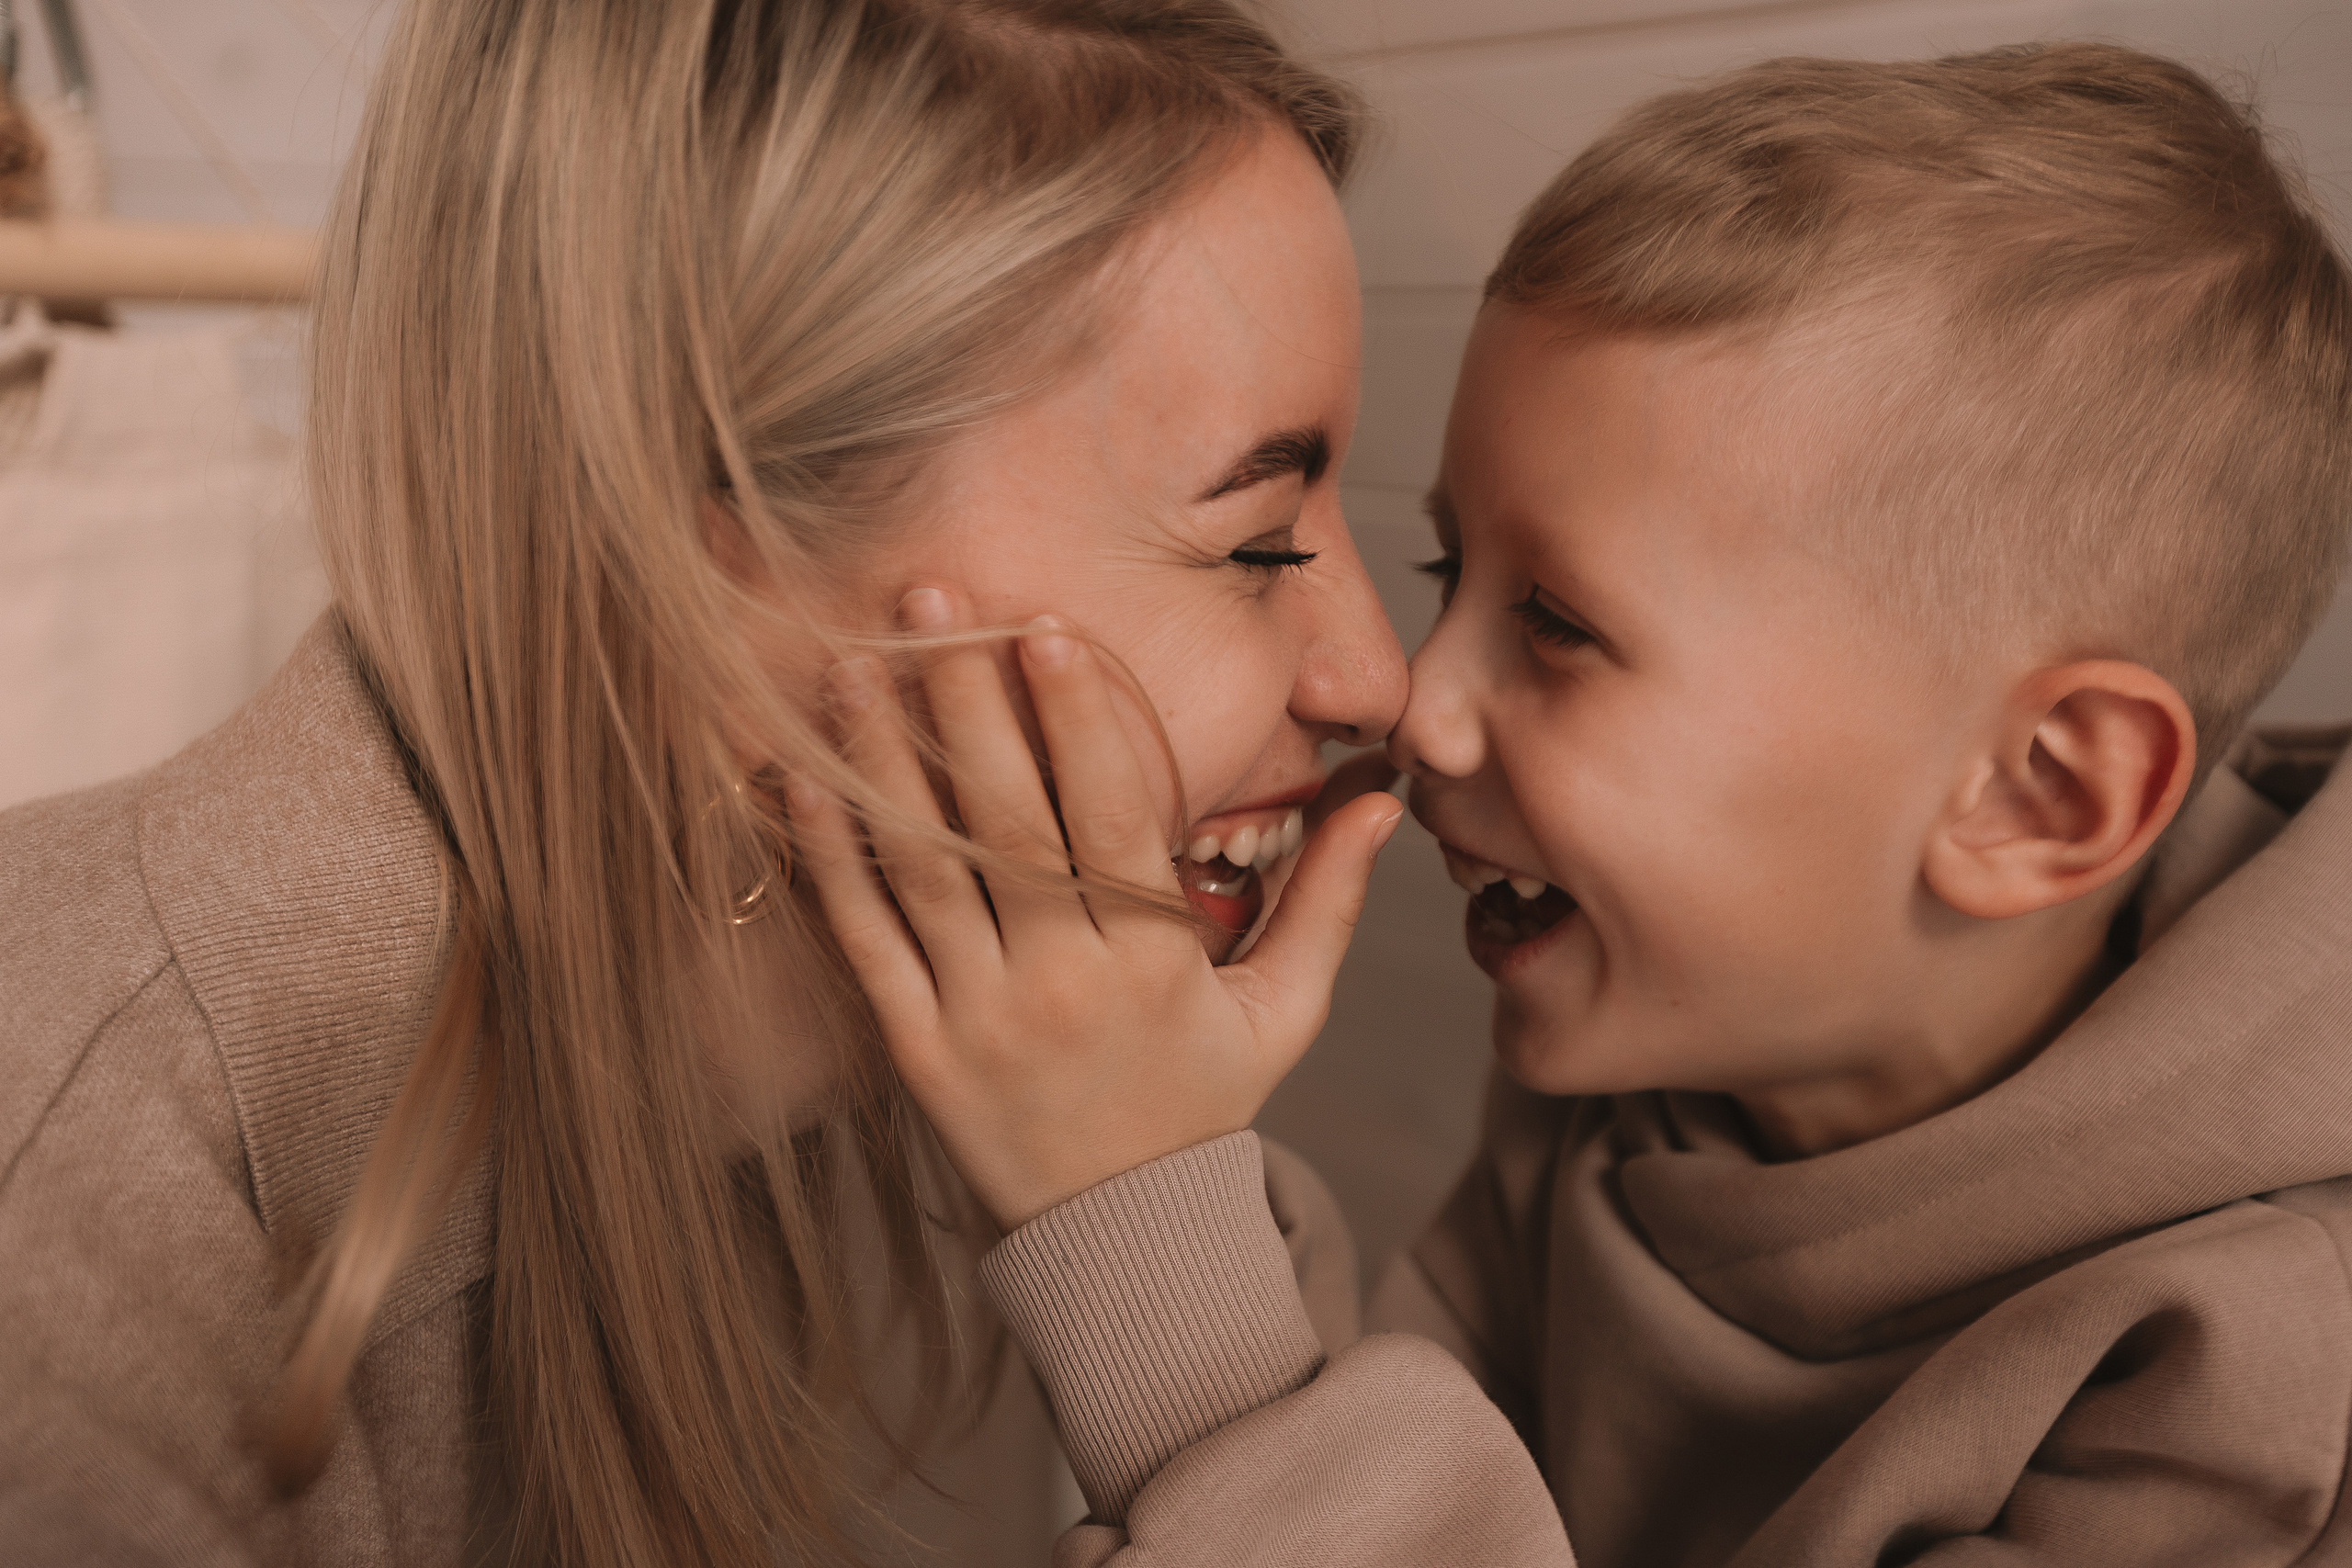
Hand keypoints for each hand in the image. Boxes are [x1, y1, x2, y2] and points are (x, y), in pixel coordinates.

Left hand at [790, 588, 1402, 1230]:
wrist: (1120, 1241)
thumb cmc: (1202, 1105)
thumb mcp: (1286, 1012)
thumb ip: (1330, 900)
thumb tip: (1382, 797)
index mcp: (1156, 963)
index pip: (1114, 817)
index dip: (1080, 719)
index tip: (1046, 629)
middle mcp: (1062, 983)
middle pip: (1009, 822)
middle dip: (967, 703)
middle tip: (929, 598)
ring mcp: (980, 1017)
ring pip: (924, 869)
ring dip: (882, 762)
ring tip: (847, 666)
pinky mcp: (915, 1050)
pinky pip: (864, 942)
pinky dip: (829, 861)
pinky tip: (795, 781)